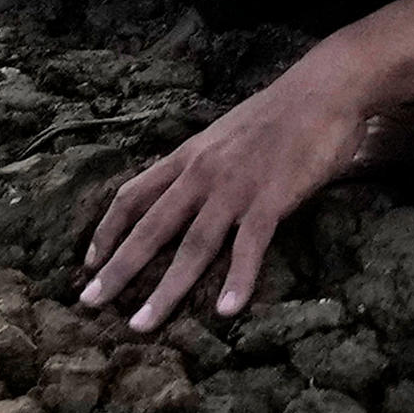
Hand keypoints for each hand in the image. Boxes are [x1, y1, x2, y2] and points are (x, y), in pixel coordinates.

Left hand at [81, 49, 379, 331]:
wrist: (324, 88)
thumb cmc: (280, 110)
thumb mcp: (224, 132)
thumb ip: (204, 162)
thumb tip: (188, 189)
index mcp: (189, 156)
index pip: (133, 196)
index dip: (107, 231)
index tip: (89, 262)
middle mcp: (202, 174)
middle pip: (151, 229)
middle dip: (118, 269)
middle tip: (90, 303)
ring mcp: (235, 187)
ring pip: (192, 246)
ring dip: (165, 289)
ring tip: (142, 324)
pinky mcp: (271, 198)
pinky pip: (249, 246)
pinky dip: (237, 280)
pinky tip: (226, 310)